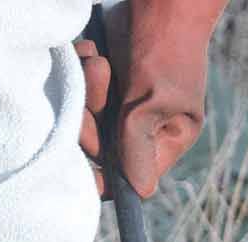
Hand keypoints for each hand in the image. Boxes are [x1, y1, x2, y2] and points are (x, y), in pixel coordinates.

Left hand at [78, 1, 227, 199]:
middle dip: (89, 120)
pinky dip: (79, 69)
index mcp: (164, 140)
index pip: (130, 178)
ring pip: (85, 117)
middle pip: (99, 150)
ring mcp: (121, 101)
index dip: (104, 174)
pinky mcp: (105, 77)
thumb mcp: (154, 99)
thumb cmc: (168, 43)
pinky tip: (90, 48)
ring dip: (82, 90)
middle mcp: (142, 126)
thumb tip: (140, 192)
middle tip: (93, 87)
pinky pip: (79, 88)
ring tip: (96, 60)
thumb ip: (139, 143)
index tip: (84, 157)